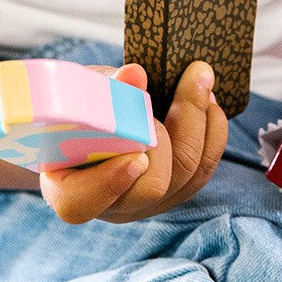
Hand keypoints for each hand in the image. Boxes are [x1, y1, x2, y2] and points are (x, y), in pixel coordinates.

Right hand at [40, 61, 227, 223]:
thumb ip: (101, 90)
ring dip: (197, 122)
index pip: (82, 203)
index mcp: (69, 189)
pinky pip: (203, 169)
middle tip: (173, 88)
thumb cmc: (74, 109)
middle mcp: (111, 206)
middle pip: (151, 187)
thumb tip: (135, 75)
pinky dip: (212, 132)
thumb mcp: (76, 94)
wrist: (92, 121)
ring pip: (187, 176)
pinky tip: (209, 101)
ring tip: (198, 79)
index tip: (133, 154)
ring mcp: (148, 204)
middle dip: (168, 134)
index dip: (109, 183)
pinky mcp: (176, 193)